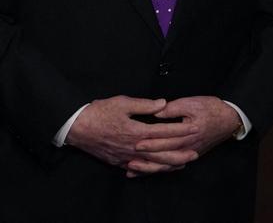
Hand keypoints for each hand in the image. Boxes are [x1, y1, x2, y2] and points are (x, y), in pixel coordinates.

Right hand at [65, 96, 198, 170]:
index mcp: (137, 131)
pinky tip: (158, 169)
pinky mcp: (118, 162)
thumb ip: (144, 105)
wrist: (77, 127)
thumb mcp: (121, 103)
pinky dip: (151, 169)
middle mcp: (134, 147)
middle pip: (162, 153)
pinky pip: (139, 168)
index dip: (180, 130)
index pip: (164, 131)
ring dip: (168, 164)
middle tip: (195, 153)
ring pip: (152, 163)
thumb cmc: (98, 112)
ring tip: (182, 163)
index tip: (193, 128)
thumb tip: (162, 103)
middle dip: (180, 153)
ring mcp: (126, 157)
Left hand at [126, 96, 240, 176]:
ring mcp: (189, 153)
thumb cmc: (211, 108)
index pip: (166, 141)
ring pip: (168, 166)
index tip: (136, 144)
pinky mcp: (190, 154)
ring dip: (150, 169)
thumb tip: (156, 111)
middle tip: (129, 160)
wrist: (229, 119)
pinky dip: (159, 169)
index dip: (151, 143)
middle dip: (147, 160)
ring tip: (132, 170)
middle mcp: (188, 147)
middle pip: (165, 157)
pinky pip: (173, 165)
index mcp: (188, 134)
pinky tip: (146, 170)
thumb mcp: (191, 103)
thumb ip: (172, 108)